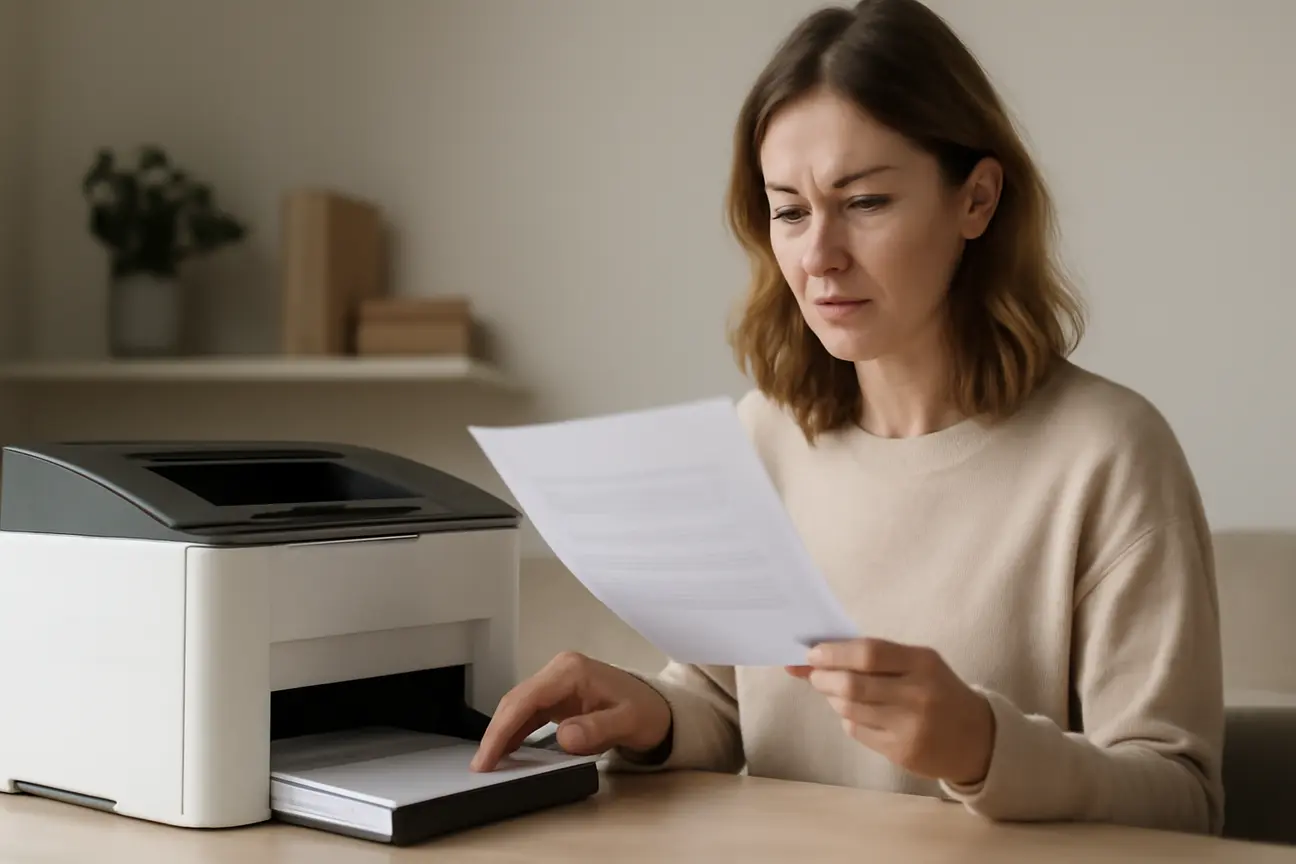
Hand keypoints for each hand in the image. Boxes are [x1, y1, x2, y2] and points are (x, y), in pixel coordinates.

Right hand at [471, 651, 672, 771]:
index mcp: (571, 671)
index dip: (502, 729)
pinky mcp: (557, 695)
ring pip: (518, 706)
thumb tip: (564, 736)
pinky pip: (528, 712)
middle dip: (495, 733)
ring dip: (502, 733)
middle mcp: (559, 670)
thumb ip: (597, 729)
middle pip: (516, 701)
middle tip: (482, 767)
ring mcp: (557, 681)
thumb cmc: (646, 713)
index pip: (525, 700)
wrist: (659, 708)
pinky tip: (506, 750)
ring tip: (488, 763)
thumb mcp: (627, 723)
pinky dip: (515, 731)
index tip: (487, 757)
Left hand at [787, 638, 994, 785]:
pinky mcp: (902, 752)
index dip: (834, 653)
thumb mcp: (919, 664)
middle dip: (823, 678)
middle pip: (853, 685)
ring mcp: (910, 727)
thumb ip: (876, 656)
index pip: (869, 653)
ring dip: (832, 698)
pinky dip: (848, 718)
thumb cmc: (938, 691)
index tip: (812, 653)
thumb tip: (819, 652)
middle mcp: (918, 694)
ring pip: (850, 710)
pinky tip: (857, 713)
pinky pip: (857, 731)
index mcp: (923, 663)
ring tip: (835, 692)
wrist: (976, 738)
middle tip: (814, 675)